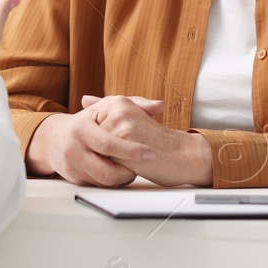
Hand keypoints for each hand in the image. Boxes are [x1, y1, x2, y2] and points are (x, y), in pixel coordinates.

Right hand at [26, 97, 156, 185]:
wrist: (52, 139)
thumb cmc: (84, 121)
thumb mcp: (105, 108)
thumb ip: (135, 104)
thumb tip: (159, 105)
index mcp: (82, 129)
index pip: (109, 144)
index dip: (131, 150)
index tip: (150, 153)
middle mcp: (74, 149)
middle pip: (107, 171)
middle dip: (129, 171)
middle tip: (141, 164)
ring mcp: (73, 167)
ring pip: (105, 182)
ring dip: (122, 177)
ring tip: (131, 167)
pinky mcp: (75, 180)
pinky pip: (99, 185)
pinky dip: (112, 180)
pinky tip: (117, 170)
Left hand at [79, 94, 213, 187]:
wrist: (182, 154)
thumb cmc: (156, 140)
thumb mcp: (131, 117)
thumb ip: (105, 107)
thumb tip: (84, 99)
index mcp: (118, 102)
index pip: (92, 127)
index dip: (104, 141)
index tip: (123, 143)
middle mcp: (117, 109)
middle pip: (93, 139)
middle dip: (105, 150)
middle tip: (129, 151)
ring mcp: (120, 124)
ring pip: (98, 150)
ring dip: (110, 159)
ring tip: (130, 156)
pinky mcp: (125, 141)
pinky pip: (106, 160)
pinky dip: (115, 167)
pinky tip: (131, 164)